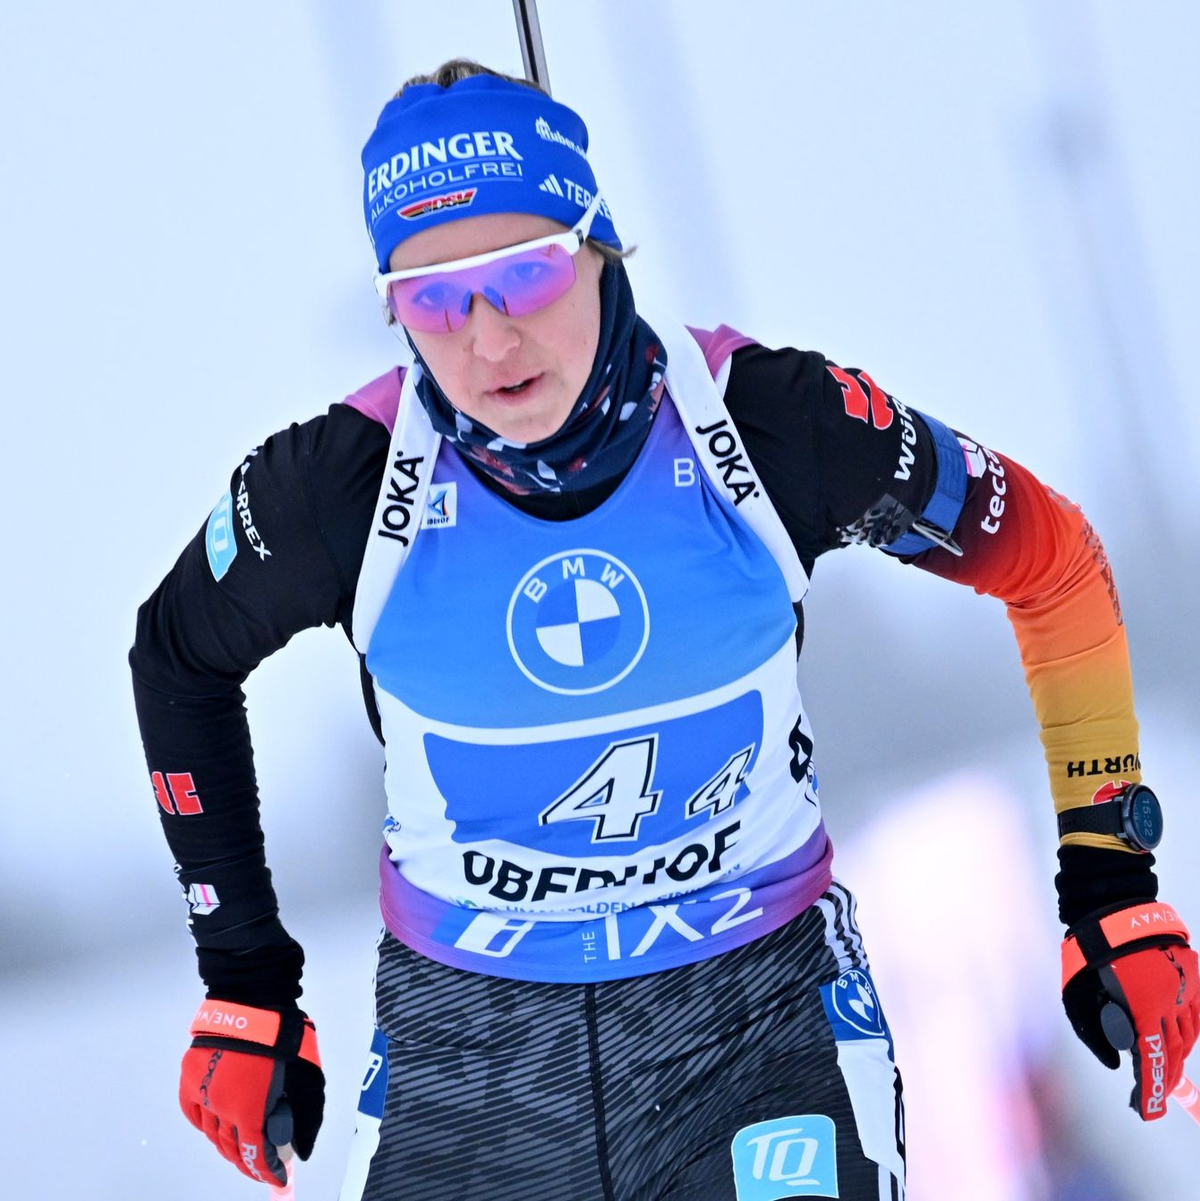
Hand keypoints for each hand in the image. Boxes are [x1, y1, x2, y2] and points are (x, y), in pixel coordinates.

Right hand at [179, 1000, 324, 1183]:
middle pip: (232, 1148)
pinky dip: (203, 1126)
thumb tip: (300, 1147)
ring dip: (227, 1146)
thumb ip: (304, 1117)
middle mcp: (222, 1108)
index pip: (257, 1154)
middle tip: (258, 1168)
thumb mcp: (307, 1079)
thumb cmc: (283, 1037)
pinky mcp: (191, 1077)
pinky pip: (193, 1113)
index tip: (276, 1180)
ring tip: (238, 1151)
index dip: (267, 1172)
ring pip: (212, 1134)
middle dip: (248, 1162)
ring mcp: (203, 1093)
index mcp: (251, 1110)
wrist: (253, 1001)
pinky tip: (213, 1129)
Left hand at [1062, 900, 1198, 1118]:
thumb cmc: (1087, 954)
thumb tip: (1117, 1063)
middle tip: (1155, 1097)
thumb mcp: (1077, 996)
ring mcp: (1183, 986)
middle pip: (1173, 1051)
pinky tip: (1178, 1044)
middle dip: (1164, 1078)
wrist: (1111, 910)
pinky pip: (1194, 1014)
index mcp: (1141, 1003)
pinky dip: (1187, 1033)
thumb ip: (1094, 1034)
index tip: (1147, 1111)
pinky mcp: (1190, 975)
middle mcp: (1169, 998)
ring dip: (1177, 1057)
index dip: (1150, 1089)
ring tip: (1165, 1073)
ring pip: (1187, 1034)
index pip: (1151, 1058)